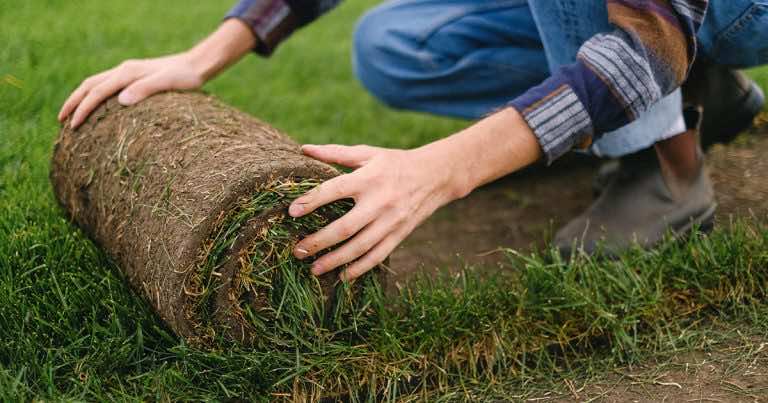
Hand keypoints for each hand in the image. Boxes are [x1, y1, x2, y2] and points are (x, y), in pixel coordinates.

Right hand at [58, 19, 255, 127]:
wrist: (197, 65)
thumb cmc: (185, 77)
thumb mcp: (167, 83)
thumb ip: (145, 90)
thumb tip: (121, 101)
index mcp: (127, 73)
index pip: (97, 91)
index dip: (82, 108)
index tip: (73, 126)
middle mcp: (124, 70)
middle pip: (89, 85)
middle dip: (73, 103)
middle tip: (61, 122)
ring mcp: (128, 72)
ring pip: (96, 84)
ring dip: (81, 99)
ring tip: (72, 116)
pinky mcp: (135, 77)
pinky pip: (107, 86)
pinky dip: (95, 96)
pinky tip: (97, 109)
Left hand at [289, 144, 464, 280]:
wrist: (436, 176)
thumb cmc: (395, 162)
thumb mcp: (368, 153)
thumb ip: (335, 153)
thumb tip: (304, 149)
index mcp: (368, 178)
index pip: (334, 190)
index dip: (312, 201)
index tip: (291, 212)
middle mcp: (379, 202)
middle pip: (344, 227)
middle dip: (319, 241)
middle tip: (297, 250)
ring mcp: (391, 221)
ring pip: (359, 247)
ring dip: (335, 260)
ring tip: (314, 269)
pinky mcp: (399, 235)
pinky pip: (377, 256)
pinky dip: (359, 269)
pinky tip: (342, 277)